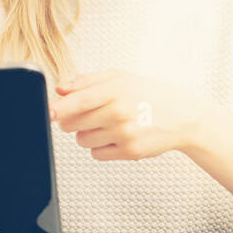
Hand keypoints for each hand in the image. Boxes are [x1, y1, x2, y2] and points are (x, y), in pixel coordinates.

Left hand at [49, 69, 211, 160]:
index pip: (79, 101)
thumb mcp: (122, 78)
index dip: (59, 108)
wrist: (184, 118)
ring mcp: (124, 133)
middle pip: (73, 124)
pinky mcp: (129, 152)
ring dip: (87, 134)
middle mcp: (120, 112)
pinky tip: (115, 137)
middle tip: (87, 116)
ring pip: (82, 141)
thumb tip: (60, 89)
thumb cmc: (151, 95)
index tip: (49, 112)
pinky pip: (96, 154)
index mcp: (117, 89)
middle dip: (72, 121)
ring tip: (107, 125)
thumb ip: (88, 81)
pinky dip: (100, 148)